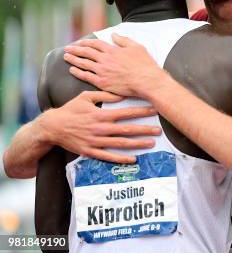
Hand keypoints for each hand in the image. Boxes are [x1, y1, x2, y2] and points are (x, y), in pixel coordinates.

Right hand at [40, 91, 160, 162]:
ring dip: (137, 144)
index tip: (154, 111)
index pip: (126, 113)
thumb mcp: (85, 97)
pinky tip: (133, 158)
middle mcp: (100, 128)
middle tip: (159, 130)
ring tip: (151, 143)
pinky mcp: (90, 151)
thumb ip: (104, 95)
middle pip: (127, 129)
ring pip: (120, 143)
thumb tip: (122, 94)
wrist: (52, 127)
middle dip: (145, 129)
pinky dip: (120, 158)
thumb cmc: (70, 110)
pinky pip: (108, 156)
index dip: (141, 112)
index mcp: (101, 114)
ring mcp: (96, 141)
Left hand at [63, 33, 164, 96]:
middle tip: (67, 48)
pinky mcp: (102, 82)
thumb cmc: (145, 65)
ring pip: (83, 63)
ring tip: (66, 57)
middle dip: (75, 49)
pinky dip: (78, 72)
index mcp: (113, 50)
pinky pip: (86, 76)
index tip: (79, 43)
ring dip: (73, 59)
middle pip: (86, 52)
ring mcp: (102, 71)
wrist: (147, 81)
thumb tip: (113, 35)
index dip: (85, 42)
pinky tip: (72, 70)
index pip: (95, 44)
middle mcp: (105, 59)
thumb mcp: (137, 47)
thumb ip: (124, 40)